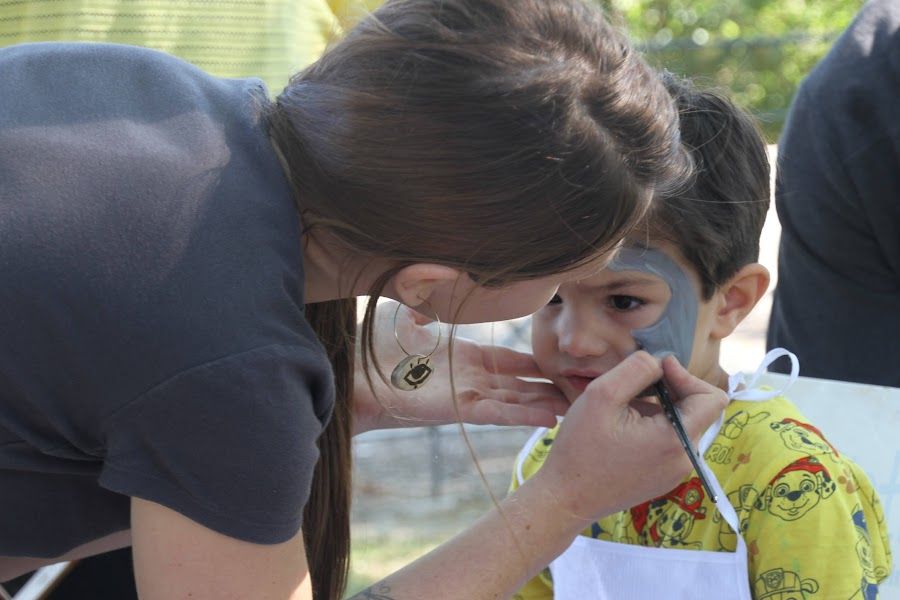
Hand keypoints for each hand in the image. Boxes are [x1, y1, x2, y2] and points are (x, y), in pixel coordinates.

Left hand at [352, 302, 567, 434]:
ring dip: (544, 404)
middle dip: (549, 387)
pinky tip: (549, 417)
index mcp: (464, 359)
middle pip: (520, 385)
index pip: (509, 362)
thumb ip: (429, 293)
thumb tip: (440, 265)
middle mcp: (471, 379)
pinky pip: (499, 414)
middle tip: (582, 389)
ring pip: (516, 401)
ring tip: (575, 407)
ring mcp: (467, 396)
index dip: (534, 364)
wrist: (356, 375)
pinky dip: (523, 415)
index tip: (559, 363)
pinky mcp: (459, 410)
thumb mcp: (410, 312)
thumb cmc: (378, 348)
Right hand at [531, 352, 726, 525]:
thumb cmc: (580, 448)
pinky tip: (621, 429)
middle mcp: (684, 460)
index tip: (657, 369)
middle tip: (632, 386)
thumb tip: (660, 361)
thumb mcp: (601, 396)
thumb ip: (636, 369)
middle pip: (694, 410)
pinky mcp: (662, 478)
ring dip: (656, 408)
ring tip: (621, 410)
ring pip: (679, 424)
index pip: (712, 398)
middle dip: (667, 390)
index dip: (686, 376)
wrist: (565, 498)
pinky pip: (668, 442)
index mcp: (676, 440)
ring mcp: (675, 472)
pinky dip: (651, 427)